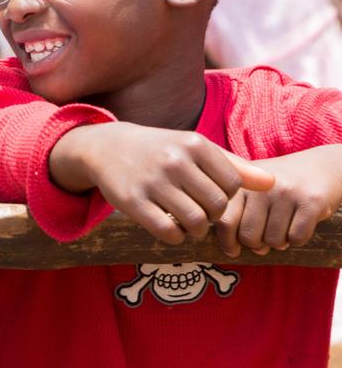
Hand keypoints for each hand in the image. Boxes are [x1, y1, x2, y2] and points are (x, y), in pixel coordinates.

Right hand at [50, 122, 274, 243]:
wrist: (107, 147)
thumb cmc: (161, 150)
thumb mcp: (194, 149)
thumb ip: (234, 166)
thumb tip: (272, 183)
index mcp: (194, 144)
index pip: (233, 186)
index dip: (226, 197)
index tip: (209, 194)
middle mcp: (174, 160)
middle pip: (217, 206)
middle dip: (212, 215)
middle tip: (199, 211)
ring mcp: (152, 181)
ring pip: (196, 222)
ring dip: (197, 230)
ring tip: (188, 222)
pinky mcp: (132, 201)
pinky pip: (169, 232)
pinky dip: (176, 237)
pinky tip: (170, 226)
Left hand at [215, 145, 341, 257]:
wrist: (317, 166)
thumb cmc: (275, 187)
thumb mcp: (249, 191)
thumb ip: (235, 217)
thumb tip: (233, 250)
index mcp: (239, 183)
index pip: (224, 221)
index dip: (228, 242)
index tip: (233, 249)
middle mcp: (260, 186)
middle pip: (249, 237)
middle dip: (257, 244)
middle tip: (264, 234)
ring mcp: (285, 192)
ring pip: (274, 241)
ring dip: (279, 242)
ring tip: (282, 225)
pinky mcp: (311, 201)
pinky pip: (297, 238)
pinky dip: (297, 239)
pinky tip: (298, 224)